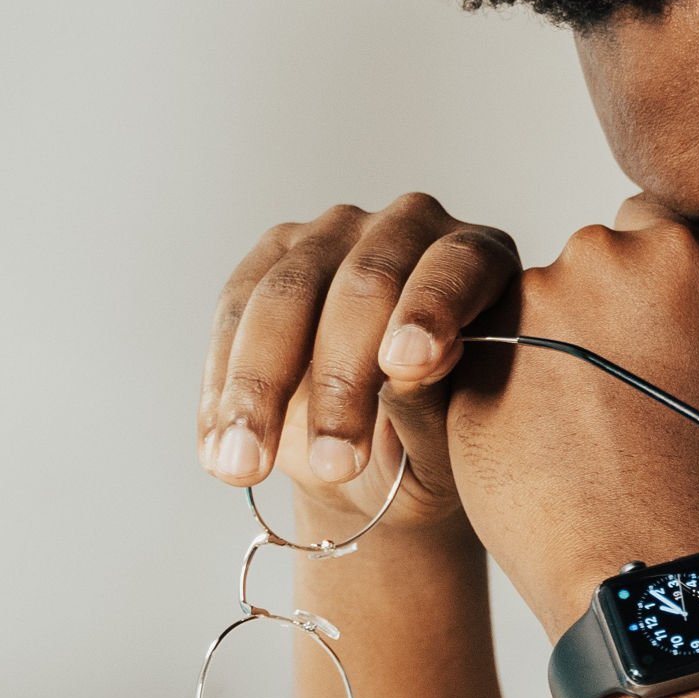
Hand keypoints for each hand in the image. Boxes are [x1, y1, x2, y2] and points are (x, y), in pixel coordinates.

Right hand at [200, 195, 521, 537]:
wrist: (377, 465)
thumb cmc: (436, 444)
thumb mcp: (450, 442)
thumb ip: (435, 401)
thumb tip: (411, 366)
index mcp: (479, 258)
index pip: (455, 267)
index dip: (427, 310)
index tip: (405, 366)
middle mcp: (406, 227)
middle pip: (362, 282)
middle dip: (340, 379)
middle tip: (336, 464)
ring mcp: (331, 237)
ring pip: (282, 297)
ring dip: (258, 390)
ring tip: (247, 469)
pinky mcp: (268, 261)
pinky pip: (232, 314)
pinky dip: (223, 391)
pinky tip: (219, 453)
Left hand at [445, 201, 698, 627]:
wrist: (642, 572)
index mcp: (676, 255)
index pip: (648, 230)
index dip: (647, 284)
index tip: (648, 324)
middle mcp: (594, 260)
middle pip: (584, 267)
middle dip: (592, 316)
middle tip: (611, 388)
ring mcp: (523, 310)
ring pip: (525, 316)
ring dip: (540, 358)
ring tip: (570, 433)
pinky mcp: (465, 364)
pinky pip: (478, 365)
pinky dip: (497, 399)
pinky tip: (530, 450)